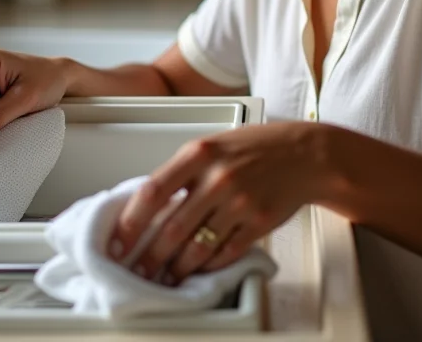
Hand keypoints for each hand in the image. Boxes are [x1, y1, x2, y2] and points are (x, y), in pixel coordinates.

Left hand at [109, 122, 327, 284]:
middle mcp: (218, 177)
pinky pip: (225, 253)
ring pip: (196, 248)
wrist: (303, 154)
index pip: (153, 191)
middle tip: (137, 269)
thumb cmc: (255, 147)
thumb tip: (150, 204)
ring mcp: (239, 202)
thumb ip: (183, 171)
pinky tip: (199, 268)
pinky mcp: (258, 223)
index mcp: (200, 153)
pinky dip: (208, 265)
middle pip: (171, 229)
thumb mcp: (213, 145)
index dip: (130, 222)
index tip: (118, 241)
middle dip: (149, 257)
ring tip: (165, 275)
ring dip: (176, 268)